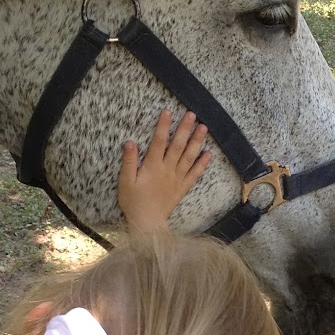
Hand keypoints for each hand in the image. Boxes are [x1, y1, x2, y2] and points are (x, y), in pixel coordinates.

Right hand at [118, 108, 210, 232]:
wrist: (147, 222)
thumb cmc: (133, 202)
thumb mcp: (125, 181)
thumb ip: (129, 161)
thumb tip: (130, 142)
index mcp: (152, 166)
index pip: (158, 142)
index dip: (163, 126)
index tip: (168, 112)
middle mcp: (167, 170)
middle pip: (177, 146)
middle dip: (185, 129)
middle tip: (192, 114)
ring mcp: (177, 178)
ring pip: (188, 157)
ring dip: (196, 141)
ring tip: (204, 128)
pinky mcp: (182, 188)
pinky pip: (194, 174)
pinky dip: (202, 164)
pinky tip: (209, 154)